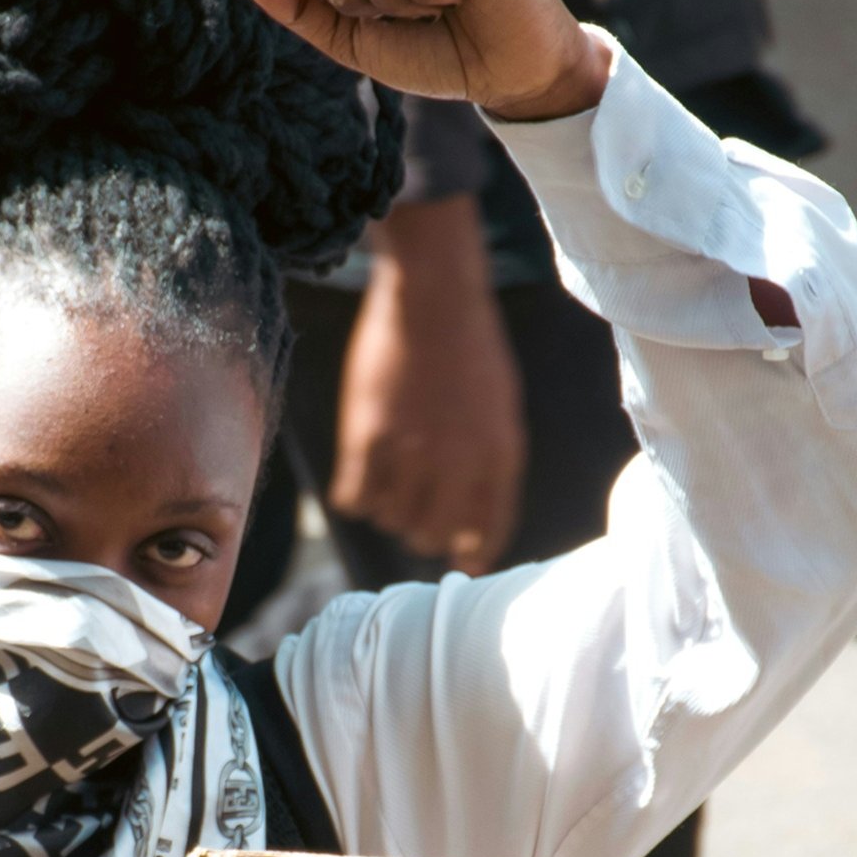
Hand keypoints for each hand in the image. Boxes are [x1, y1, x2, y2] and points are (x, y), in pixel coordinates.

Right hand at [331, 196, 525, 573]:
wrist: (433, 295)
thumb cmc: (470, 348)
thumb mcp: (501, 407)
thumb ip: (492, 464)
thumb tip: (475, 527)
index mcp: (500, 452)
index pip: (489, 529)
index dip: (475, 551)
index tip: (464, 561)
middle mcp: (459, 460)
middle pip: (431, 535)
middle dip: (423, 533)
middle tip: (414, 513)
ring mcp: (411, 450)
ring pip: (390, 520)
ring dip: (387, 510)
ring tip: (387, 482)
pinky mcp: (368, 436)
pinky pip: (354, 499)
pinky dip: (355, 496)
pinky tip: (360, 476)